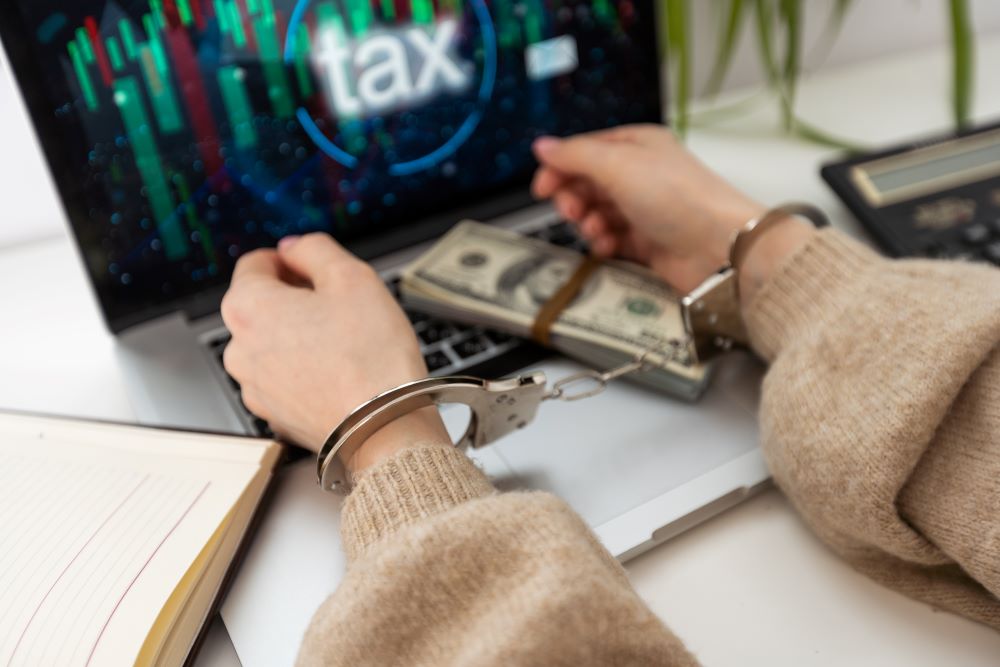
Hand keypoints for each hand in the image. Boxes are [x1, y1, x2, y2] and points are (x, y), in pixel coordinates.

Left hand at [221, 234, 449, 472]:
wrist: (382, 427)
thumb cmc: (370, 357)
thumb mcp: (352, 277)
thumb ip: (315, 249)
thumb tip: (294, 247)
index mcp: (248, 306)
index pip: (256, 263)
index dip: (291, 260)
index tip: (315, 268)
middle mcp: (239, 348)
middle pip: (262, 305)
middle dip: (296, 300)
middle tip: (340, 307)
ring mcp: (253, 387)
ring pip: (273, 344)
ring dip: (300, 336)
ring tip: (344, 344)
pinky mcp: (274, 414)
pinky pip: (284, 378)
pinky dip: (305, 370)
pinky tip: (339, 372)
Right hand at [531, 124, 815, 303]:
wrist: (718, 248)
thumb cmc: (678, 198)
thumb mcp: (617, 164)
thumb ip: (574, 155)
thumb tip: (542, 147)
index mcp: (637, 145)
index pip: (585, 151)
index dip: (560, 168)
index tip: (541, 189)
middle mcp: (641, 175)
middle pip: (587, 184)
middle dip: (573, 198)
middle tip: (572, 211)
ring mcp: (645, 209)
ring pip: (597, 214)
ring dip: (588, 223)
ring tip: (596, 230)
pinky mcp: (648, 242)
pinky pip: (612, 240)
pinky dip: (604, 243)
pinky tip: (608, 246)